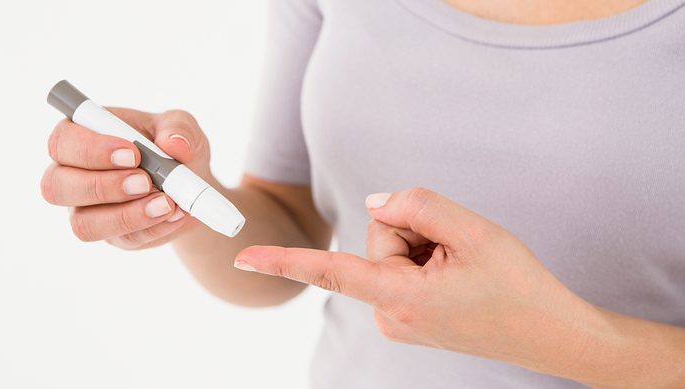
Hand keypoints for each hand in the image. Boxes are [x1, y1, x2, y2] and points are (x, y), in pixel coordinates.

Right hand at [41, 108, 211, 248]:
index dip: (92, 150)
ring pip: (84, 224)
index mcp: (81, 135)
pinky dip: (152, 228)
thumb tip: (175, 145)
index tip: (133, 154)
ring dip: (127, 216)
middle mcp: (72, 174)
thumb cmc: (172, 146)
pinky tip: (175, 215)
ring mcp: (86, 210)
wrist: (191, 184)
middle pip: (56, 186)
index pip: (63, 142)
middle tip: (146, 182)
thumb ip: (178, 128)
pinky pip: (121, 240)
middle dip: (104, 186)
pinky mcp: (111, 235)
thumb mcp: (181, 125)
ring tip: (166, 204)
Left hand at [234, 187, 594, 372]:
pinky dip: (427, 261)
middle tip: (459, 251)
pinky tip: (457, 275)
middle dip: (415, 231)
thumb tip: (376, 204)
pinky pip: (401, 268)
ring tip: (462, 266)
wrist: (550, 331)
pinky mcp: (405, 317)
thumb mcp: (473, 232)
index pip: (330, 272)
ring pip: (391, 252)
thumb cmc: (517, 285)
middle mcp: (390, 316)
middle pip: (379, 238)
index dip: (284, 262)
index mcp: (401, 299)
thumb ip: (417, 205)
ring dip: (426, 246)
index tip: (242, 261)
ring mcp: (397, 320)